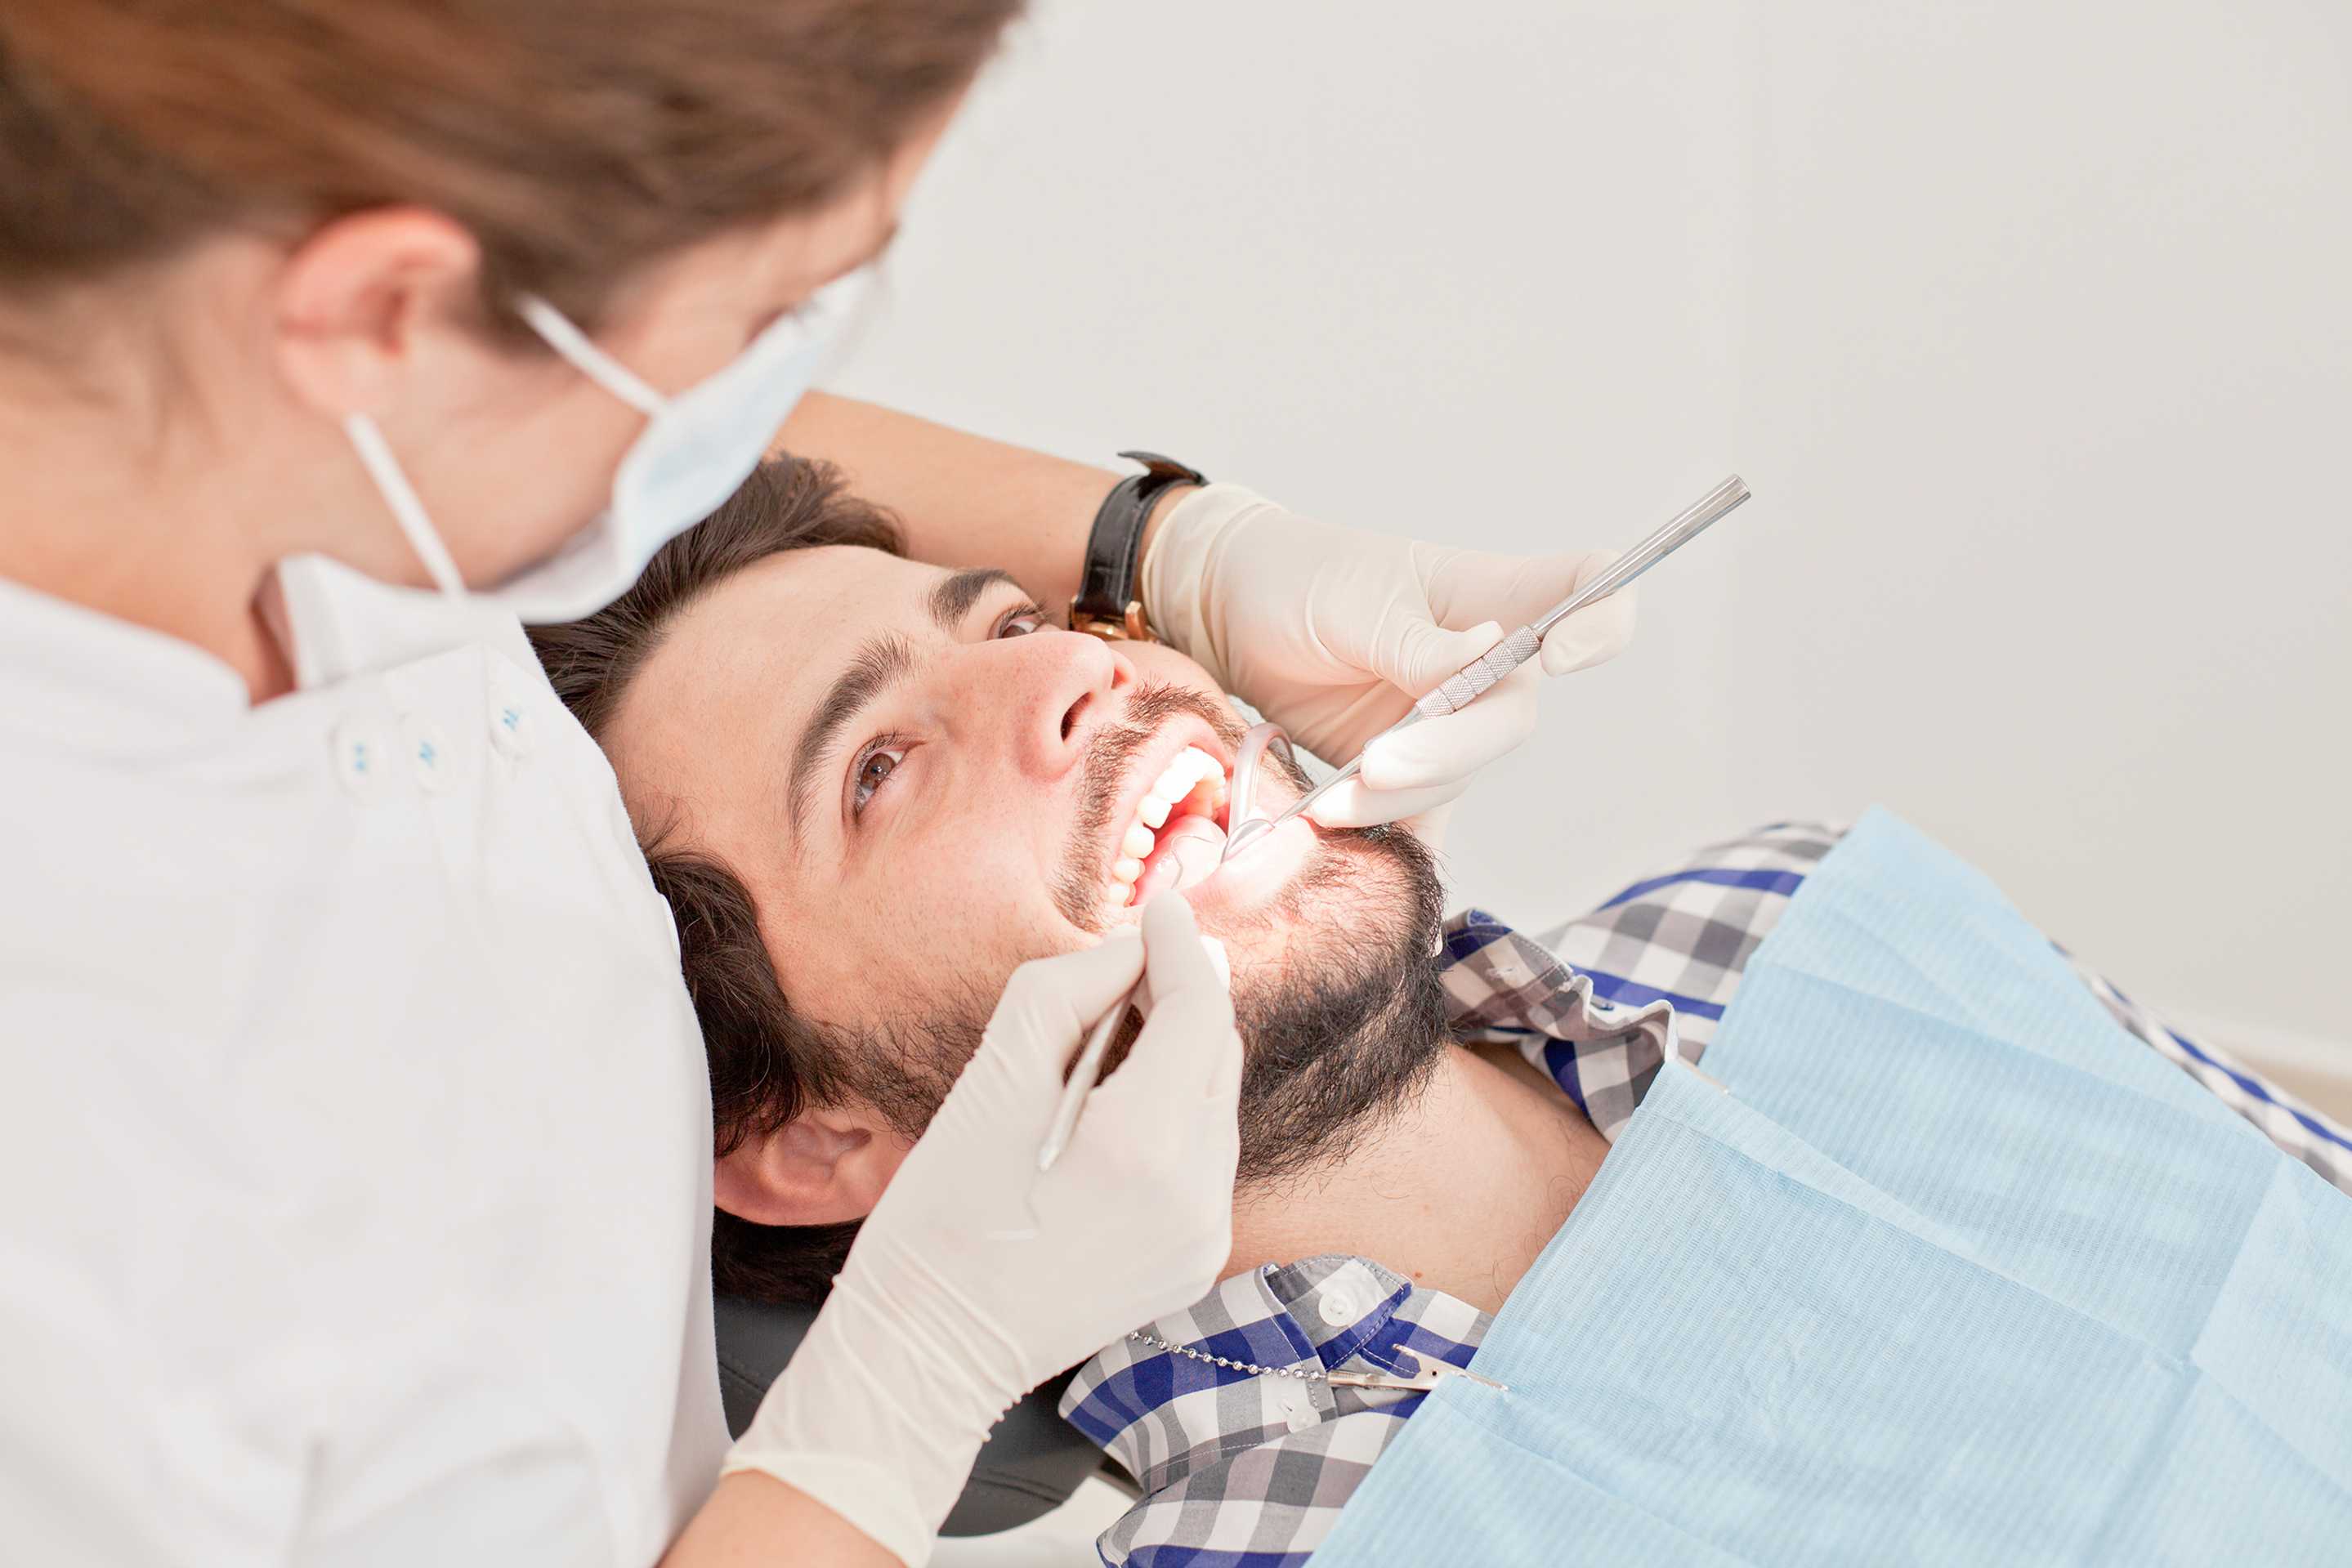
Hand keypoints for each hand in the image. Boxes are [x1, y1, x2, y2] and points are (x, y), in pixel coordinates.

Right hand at [723, 894, 1240, 1564]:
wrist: (928, 1352)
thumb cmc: (939, 1220)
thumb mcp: (988, 1087)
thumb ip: (1063, 998)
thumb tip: (1125, 951)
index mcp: (1142, 1146)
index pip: (1199, 1012)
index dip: (1181, 948)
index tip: (1160, 906)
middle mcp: (1194, 1194)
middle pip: (1218, 1055)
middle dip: (1183, 995)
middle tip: (1139, 952)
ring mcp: (1201, 1236)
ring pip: (1216, 1105)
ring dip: (1181, 1053)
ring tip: (1123, 1021)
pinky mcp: (1193, 1262)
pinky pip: (1205, 1159)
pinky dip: (1176, 1113)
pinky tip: (1122, 1102)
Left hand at [1142, 485, 1635, 826]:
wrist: (1226, 612)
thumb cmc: (1298, 577)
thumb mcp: (1354, 599)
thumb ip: (1416, 640)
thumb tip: (1483, 652)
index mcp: (1488, 594)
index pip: (1587, 586)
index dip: (1603, 621)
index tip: (1560, 652)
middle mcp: (1484, 662)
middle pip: (1512, 716)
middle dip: (1450, 749)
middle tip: (1375, 763)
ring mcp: (1446, 719)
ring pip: (1458, 774)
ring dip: (1398, 795)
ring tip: (1329, 800)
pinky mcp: (1404, 769)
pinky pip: (1419, 816)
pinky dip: (1393, 838)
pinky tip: (1358, 857)